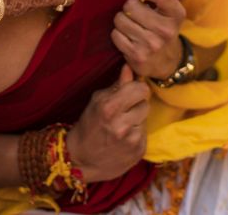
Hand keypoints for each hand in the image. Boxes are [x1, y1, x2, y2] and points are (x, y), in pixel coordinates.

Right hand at [68, 65, 149, 182]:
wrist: (81, 160)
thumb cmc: (88, 126)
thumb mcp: (97, 102)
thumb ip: (117, 86)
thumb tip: (129, 68)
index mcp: (109, 108)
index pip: (140, 89)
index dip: (136, 89)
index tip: (131, 92)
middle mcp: (122, 124)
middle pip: (145, 103)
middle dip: (137, 104)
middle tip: (124, 111)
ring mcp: (132, 140)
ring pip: (146, 118)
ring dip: (137, 119)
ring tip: (123, 124)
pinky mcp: (139, 151)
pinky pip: (145, 134)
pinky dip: (137, 133)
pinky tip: (125, 138)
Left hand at [111, 0, 185, 79]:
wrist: (167, 61)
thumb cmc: (164, 28)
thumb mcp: (170, 11)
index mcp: (176, 14)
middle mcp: (166, 30)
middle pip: (131, 5)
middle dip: (129, 6)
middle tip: (135, 13)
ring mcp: (151, 45)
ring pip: (120, 19)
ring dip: (122, 20)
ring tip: (131, 25)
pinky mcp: (137, 56)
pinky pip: (116, 35)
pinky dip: (119, 34)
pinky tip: (128, 37)